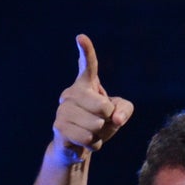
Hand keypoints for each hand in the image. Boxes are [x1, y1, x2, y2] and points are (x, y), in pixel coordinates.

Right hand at [52, 34, 133, 162]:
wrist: (79, 147)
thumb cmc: (100, 124)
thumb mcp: (119, 114)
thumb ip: (125, 110)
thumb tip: (116, 118)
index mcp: (86, 84)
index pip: (88, 65)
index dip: (86, 51)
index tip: (81, 37)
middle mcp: (71, 93)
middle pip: (102, 106)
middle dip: (108, 118)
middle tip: (101, 121)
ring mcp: (63, 109)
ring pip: (95, 125)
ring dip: (100, 135)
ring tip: (92, 133)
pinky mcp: (59, 127)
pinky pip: (87, 138)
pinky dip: (93, 145)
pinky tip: (86, 143)